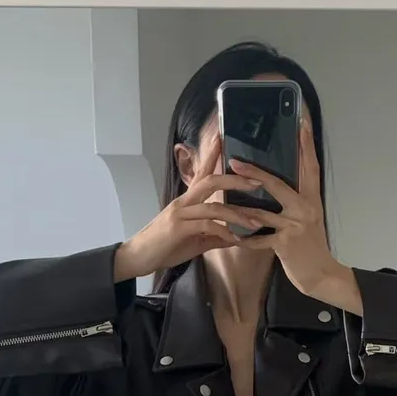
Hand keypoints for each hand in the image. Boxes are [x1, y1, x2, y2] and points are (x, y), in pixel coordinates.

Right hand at [113, 136, 259, 280]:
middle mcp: (183, 202)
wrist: (138, 257)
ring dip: (238, 215)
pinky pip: (207, 226)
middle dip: (235, 180)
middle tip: (258, 181)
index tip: (222, 138)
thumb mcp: (194, 241)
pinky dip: (224, 232)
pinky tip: (236, 239)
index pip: (202, 173)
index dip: (212, 155)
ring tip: (257, 222)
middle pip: (211, 182)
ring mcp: (180, 214)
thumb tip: (235, 237)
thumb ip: (214, 236)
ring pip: (214, 207)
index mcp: (187, 201)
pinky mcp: (179, 229)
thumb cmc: (164, 247)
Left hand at [229, 121, 362, 313]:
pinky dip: (244, 238)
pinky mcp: (286, 244)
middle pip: (278, 184)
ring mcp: (295, 226)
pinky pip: (259, 239)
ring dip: (239, 206)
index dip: (306, 145)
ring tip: (221, 198)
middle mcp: (306, 208)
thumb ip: (295, 200)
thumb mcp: (308, 218)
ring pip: (262, 212)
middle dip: (255, 171)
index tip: (301, 122)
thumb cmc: (310, 246)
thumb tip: (278, 183)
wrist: (321, 275)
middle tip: (234, 159)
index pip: (310, 166)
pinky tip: (232, 236)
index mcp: (312, 199)